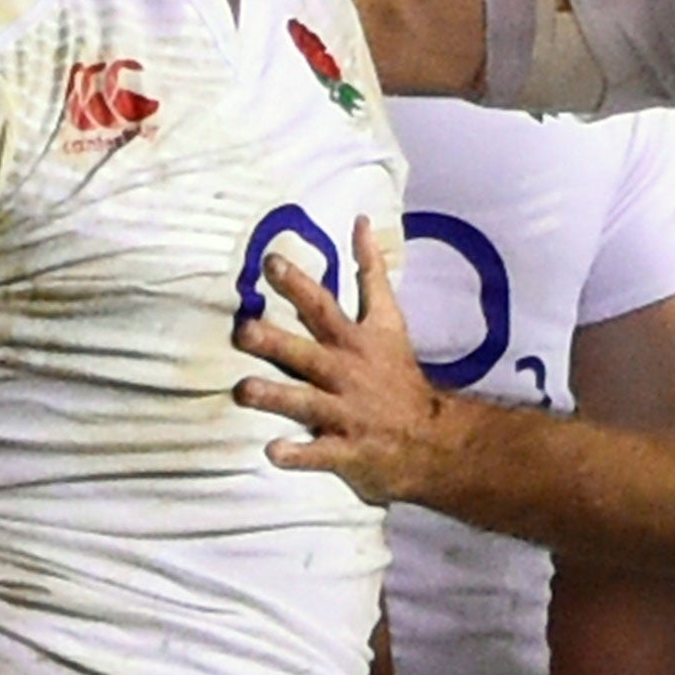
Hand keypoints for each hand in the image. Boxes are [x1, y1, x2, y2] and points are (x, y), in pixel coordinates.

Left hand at [233, 217, 452, 504]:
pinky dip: (298, 454)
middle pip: (307, 353)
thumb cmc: (398, 373)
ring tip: (243, 390)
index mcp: (355, 340)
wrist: (431, 436)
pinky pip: (319, 454)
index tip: (269, 261)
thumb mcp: (389, 319)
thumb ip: (372, 271)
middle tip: (244, 330)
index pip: (324, 305)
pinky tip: (272, 453)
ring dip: (275, 396)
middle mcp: (347, 373)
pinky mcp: (347, 450)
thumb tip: (361, 220)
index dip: (298, 283)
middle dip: (275, 341)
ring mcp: (346, 413)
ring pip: (306, 402)